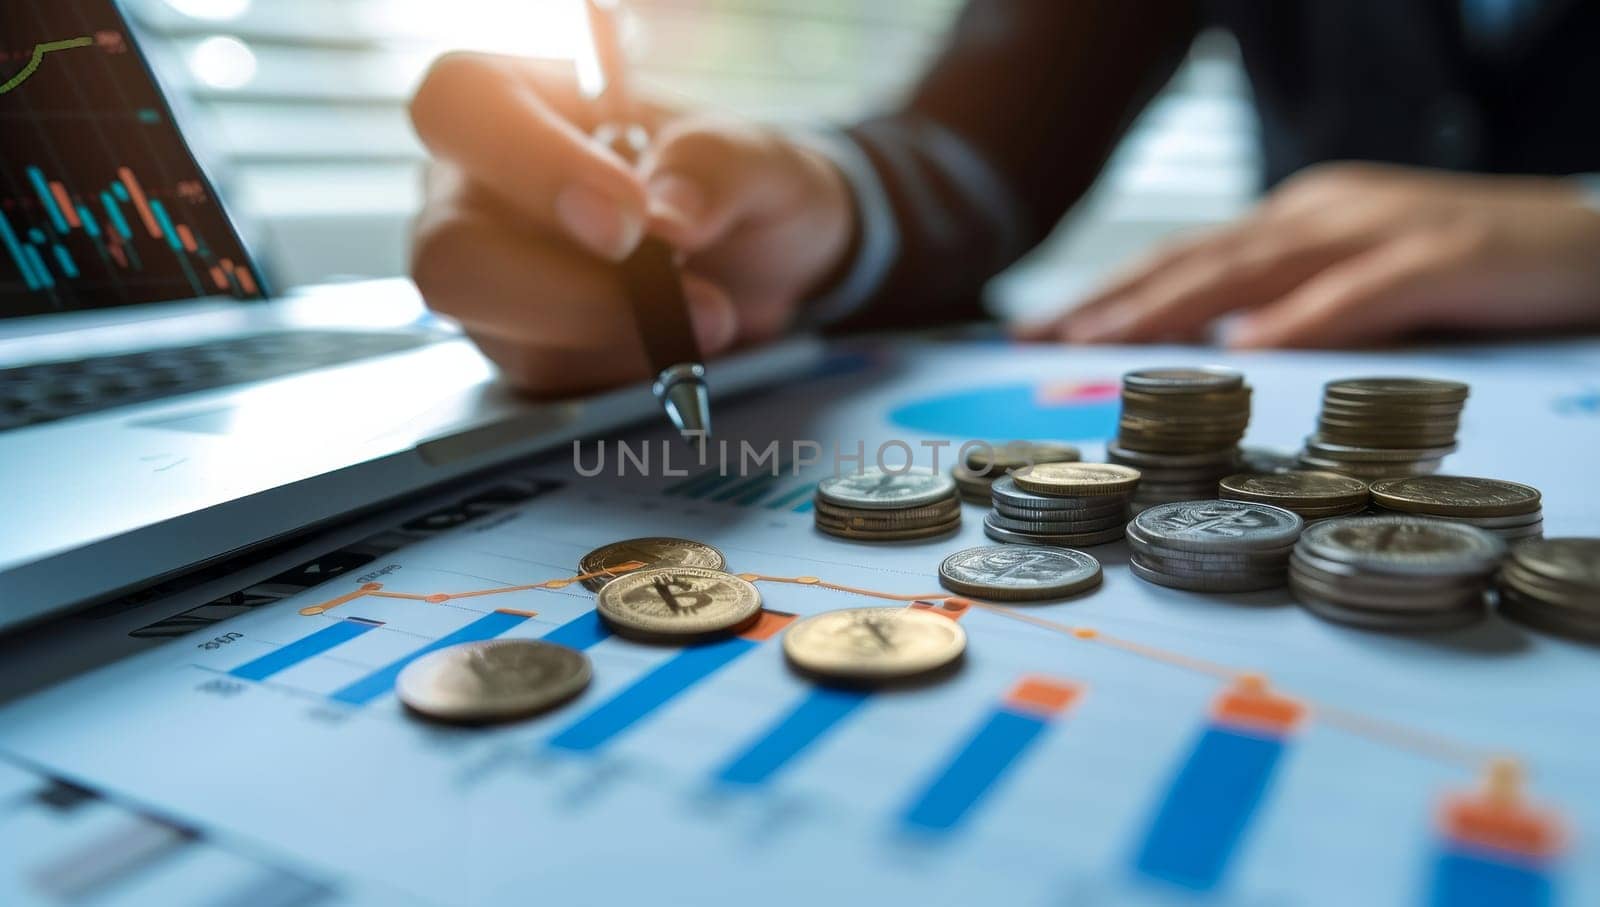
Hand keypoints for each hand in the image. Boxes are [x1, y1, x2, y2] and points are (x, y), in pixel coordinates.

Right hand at [407, 53, 853, 394]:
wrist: (763, 271)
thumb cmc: (736, 188)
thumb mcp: (758, 156)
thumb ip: (717, 164)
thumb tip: (669, 215)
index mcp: (518, 98)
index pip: (463, 103)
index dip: (531, 161)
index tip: (629, 216)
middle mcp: (476, 190)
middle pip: (450, 253)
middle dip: (567, 291)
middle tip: (670, 292)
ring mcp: (487, 279)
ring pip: (503, 334)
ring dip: (618, 335)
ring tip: (711, 314)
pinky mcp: (518, 351)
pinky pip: (548, 381)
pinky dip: (626, 369)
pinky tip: (677, 343)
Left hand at [1018, 162, 1599, 347]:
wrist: (1586, 239)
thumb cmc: (1466, 267)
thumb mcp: (1357, 282)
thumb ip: (1288, 307)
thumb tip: (1218, 353)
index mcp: (1296, 220)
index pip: (1183, 259)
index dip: (1107, 293)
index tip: (1036, 331)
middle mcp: (1320, 212)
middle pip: (1196, 260)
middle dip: (1110, 300)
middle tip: (1035, 338)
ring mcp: (1377, 229)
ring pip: (1253, 268)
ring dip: (1170, 306)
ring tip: (1102, 342)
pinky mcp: (1441, 256)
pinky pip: (1358, 292)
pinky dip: (1300, 319)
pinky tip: (1249, 349)